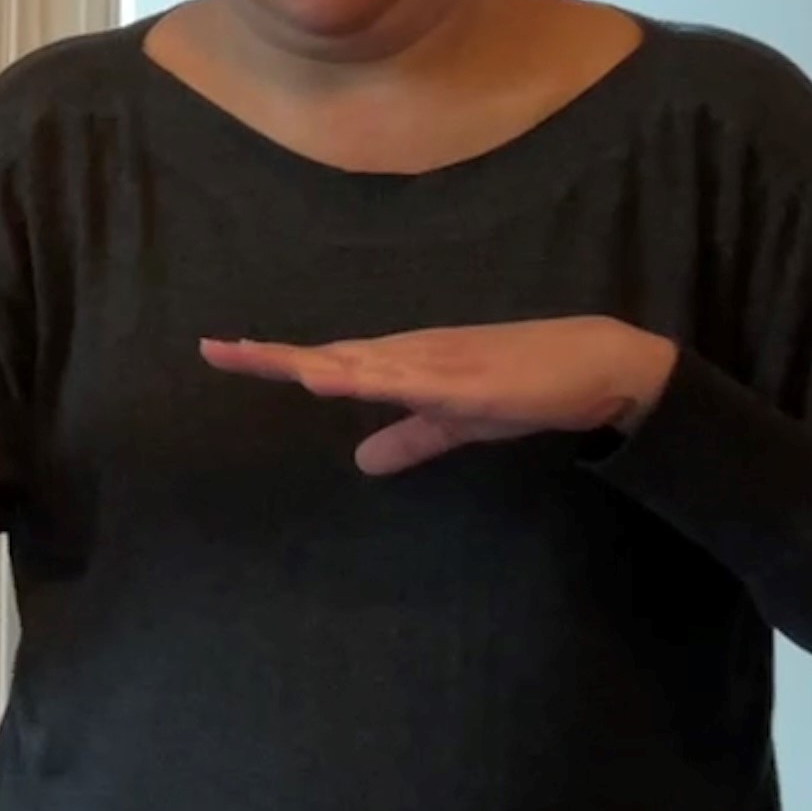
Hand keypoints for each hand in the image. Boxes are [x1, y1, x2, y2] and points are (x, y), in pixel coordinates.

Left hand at [202, 317, 679, 474]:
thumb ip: (409, 438)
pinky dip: (378, 380)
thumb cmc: (524, 385)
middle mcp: (411, 354)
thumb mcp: (455, 420)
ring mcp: (441, 363)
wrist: (597, 364)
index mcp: (402, 363)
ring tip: (263, 361)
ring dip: (317, 363)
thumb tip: (361, 460)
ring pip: (366, 362)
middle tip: (214, 350)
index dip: (275, 359)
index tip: (220, 353)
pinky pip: (418, 382)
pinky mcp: (473, 382)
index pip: (327, 360)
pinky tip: (345, 380)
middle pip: (331, 355)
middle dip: (275, 356)